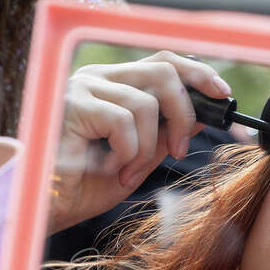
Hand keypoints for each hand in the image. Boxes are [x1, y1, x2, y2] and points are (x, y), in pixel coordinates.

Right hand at [49, 51, 230, 232]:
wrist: (45, 208)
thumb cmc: (83, 186)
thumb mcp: (137, 159)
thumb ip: (163, 135)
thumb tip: (200, 117)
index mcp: (112, 84)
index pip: (163, 62)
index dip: (197, 74)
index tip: (223, 96)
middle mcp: (97, 77)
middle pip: (163, 70)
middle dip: (183, 113)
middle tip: (180, 150)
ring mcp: (83, 87)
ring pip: (146, 103)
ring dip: (147, 148)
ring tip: (128, 173)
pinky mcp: (72, 104)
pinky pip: (123, 121)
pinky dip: (127, 152)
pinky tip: (112, 168)